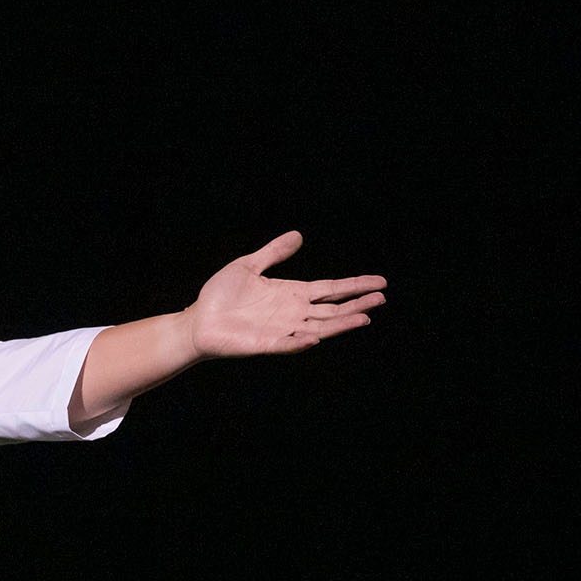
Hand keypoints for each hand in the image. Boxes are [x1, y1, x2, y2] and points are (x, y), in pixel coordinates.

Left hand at [184, 231, 384, 358]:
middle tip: (381, 298)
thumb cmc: (221, 295)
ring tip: (364, 318)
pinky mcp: (265, 344)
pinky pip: (287, 344)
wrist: (198, 320)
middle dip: (357, 304)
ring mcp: (281, 330)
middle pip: (332, 310)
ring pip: (319, 328)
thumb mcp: (248, 266)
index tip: (380, 282)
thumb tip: (298, 236)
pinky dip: (300, 342)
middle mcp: (292, 313)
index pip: (331, 290)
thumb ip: (273, 253)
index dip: (354, 286)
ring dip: (340, 324)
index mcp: (292, 294)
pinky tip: (315, 337)